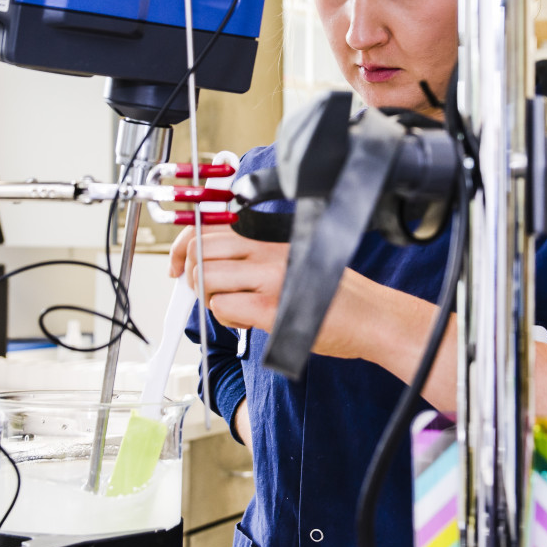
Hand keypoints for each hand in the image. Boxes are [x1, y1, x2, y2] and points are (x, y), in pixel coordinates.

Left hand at [168, 224, 368, 359]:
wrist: (371, 316)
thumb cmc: (336, 293)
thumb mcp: (295, 259)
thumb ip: (256, 257)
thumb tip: (210, 263)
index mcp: (271, 237)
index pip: (209, 227)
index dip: (181, 246)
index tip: (175, 264)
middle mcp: (268, 250)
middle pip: (200, 250)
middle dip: (190, 275)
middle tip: (203, 291)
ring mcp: (270, 277)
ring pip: (206, 278)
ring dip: (208, 298)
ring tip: (232, 307)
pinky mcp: (272, 308)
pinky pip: (223, 307)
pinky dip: (224, 317)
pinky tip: (246, 319)